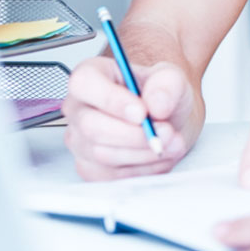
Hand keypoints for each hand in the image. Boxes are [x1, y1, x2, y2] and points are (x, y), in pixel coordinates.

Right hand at [62, 55, 194, 179]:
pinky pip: (111, 176)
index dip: (112, 99)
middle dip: (134, 134)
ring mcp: (79, 140)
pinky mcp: (89, 168)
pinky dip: (142, 169)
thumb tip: (156, 104)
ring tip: (171, 141)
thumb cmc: (160, 95)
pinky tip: (159, 155)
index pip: (84, 82)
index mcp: (91, 74)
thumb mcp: (172, 78)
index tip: (142, 112)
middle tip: (166, 131)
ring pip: (103, 154)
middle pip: (91, 126)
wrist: (167, 120)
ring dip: (143, 152)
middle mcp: (78, 107)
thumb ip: (167, 84)